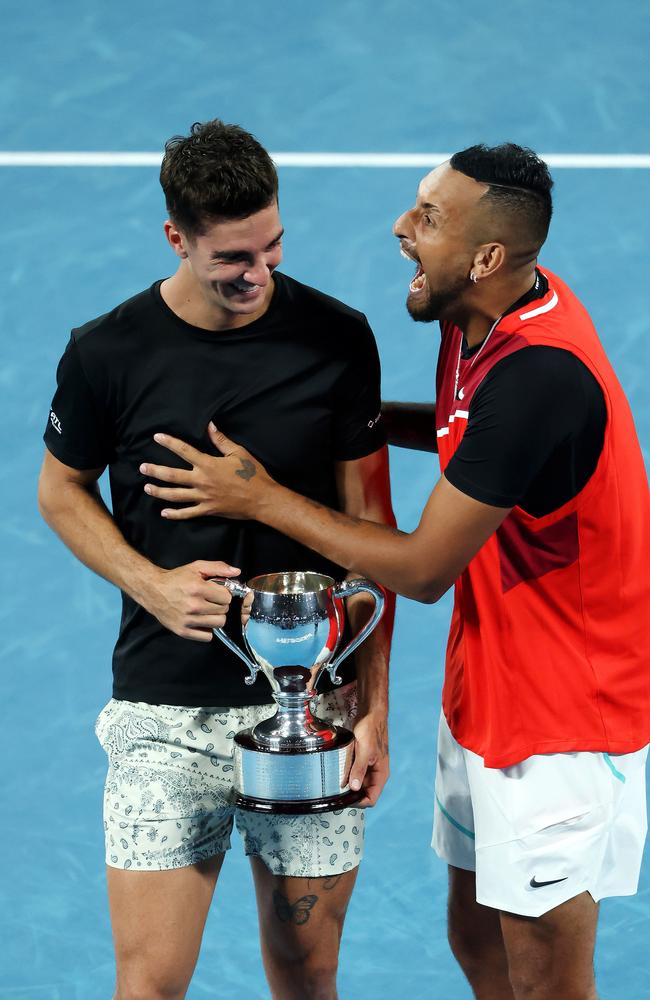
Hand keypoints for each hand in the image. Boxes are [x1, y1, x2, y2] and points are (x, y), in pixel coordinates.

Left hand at [139, 423, 273, 520]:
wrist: (262, 499)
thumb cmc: (253, 474)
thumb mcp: (239, 453)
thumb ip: (221, 441)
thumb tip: (210, 426)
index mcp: (209, 464)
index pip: (184, 450)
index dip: (169, 443)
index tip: (157, 437)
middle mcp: (202, 481)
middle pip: (173, 475)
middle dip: (155, 471)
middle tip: (142, 467)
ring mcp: (204, 497)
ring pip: (176, 495)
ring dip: (159, 492)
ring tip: (147, 488)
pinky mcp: (208, 510)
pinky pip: (188, 513)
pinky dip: (175, 514)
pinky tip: (164, 513)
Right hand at [141, 559, 240, 641]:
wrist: (153, 590)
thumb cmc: (176, 579)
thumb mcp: (197, 567)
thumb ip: (218, 568)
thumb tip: (236, 572)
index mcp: (197, 588)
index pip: (227, 597)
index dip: (224, 594)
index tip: (217, 593)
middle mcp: (193, 606)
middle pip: (224, 611)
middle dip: (220, 605)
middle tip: (211, 601)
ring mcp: (187, 620)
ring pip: (218, 623)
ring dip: (215, 617)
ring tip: (207, 610)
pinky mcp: (182, 631)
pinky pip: (207, 636)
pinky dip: (207, 630)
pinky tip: (201, 621)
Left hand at [344, 711, 389, 806]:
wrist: (370, 713)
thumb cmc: (371, 729)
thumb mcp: (364, 750)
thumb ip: (359, 769)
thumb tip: (354, 788)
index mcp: (381, 774)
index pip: (371, 799)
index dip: (358, 803)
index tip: (344, 800)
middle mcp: (376, 773)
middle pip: (363, 793)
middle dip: (351, 795)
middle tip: (336, 793)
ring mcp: (368, 767)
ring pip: (357, 784)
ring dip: (347, 785)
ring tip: (335, 783)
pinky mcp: (361, 760)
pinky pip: (353, 773)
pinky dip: (346, 775)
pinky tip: (337, 772)